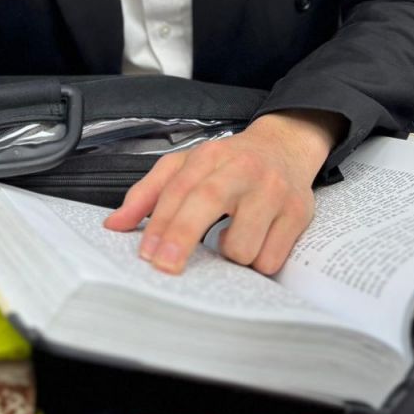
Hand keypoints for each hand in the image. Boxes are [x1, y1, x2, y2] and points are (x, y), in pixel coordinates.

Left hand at [104, 110, 344, 275]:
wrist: (286, 146)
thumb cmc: (230, 162)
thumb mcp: (187, 166)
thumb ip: (149, 193)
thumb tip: (114, 224)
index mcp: (211, 156)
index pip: (180, 188)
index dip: (161, 223)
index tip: (146, 253)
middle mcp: (243, 169)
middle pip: (208, 202)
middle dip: (182, 238)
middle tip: (166, 266)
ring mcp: (274, 191)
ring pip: (243, 244)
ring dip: (229, 255)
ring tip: (229, 239)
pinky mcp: (299, 213)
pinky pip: (270, 259)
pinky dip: (257, 261)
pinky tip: (254, 243)